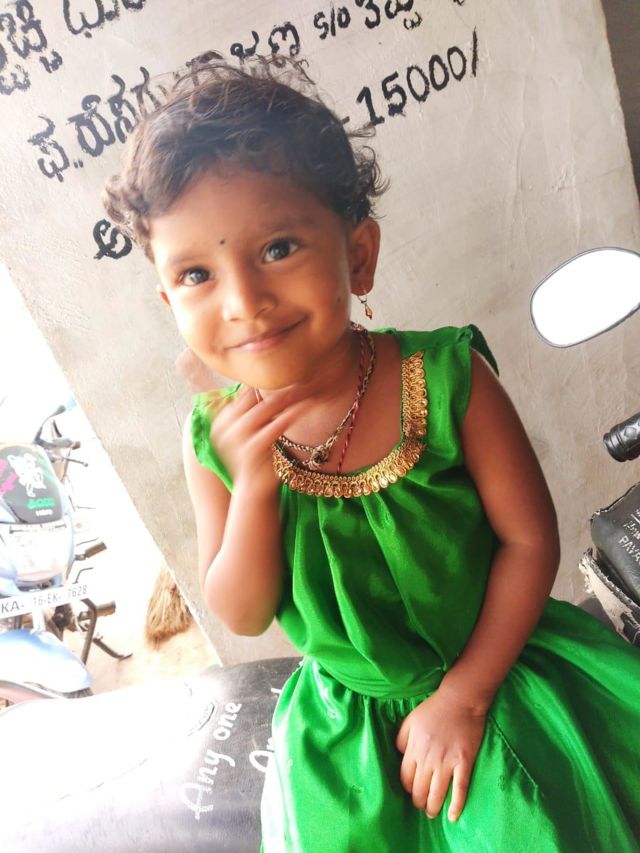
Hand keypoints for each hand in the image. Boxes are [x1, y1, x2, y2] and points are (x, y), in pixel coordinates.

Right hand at [210, 386, 304, 492]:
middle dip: (279, 387)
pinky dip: (290, 416)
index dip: (265, 382)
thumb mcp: (246, 433)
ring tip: (305, 390)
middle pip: (255, 397)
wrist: (252, 490)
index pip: (244, 392)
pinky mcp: (252, 449)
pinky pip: (274, 426)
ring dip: (288, 398)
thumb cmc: (253, 458)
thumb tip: (260, 386)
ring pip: (266, 408)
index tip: (286, 373)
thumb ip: (249, 412)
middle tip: (300, 378)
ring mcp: (236, 438)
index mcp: (220, 420)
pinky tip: (302, 410)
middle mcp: (224, 427)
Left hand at [395, 688, 486, 821]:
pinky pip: (459, 789)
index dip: (407, 788)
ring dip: (433, 808)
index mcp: (414, 748)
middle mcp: (428, 759)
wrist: (460, 699)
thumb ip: (402, 739)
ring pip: (437, 794)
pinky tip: (453, 817)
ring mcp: (447, 762)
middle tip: (422, 806)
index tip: (411, 791)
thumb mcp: (410, 720)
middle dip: (419, 802)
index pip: (405, 778)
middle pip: (420, 790)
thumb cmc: (434, 708)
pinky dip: (456, 806)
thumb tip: (400, 755)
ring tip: (432, 814)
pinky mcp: (464, 763)